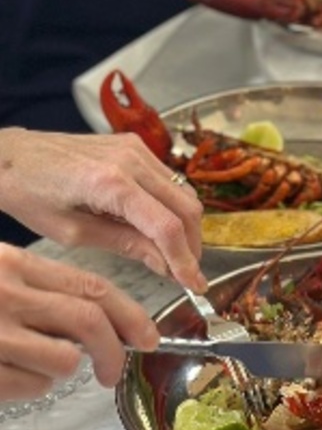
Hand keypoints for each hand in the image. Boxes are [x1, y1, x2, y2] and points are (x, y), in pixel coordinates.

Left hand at [0, 128, 205, 292]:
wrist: (8, 156)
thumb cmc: (28, 193)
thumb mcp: (72, 233)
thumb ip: (125, 245)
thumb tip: (165, 264)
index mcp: (110, 184)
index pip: (166, 226)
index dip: (185, 259)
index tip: (195, 283)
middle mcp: (130, 160)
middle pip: (186, 208)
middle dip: (192, 245)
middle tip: (187, 272)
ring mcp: (136, 149)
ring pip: (184, 193)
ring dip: (186, 226)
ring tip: (173, 253)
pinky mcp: (135, 145)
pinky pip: (169, 179)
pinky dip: (173, 206)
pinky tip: (158, 226)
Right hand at [0, 244, 158, 398]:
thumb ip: (41, 288)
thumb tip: (98, 316)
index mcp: (15, 265)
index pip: (92, 286)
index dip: (130, 313)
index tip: (147, 335)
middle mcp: (8, 295)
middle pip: (89, 319)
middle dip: (114, 349)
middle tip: (115, 370)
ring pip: (66, 359)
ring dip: (66, 368)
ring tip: (40, 363)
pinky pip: (34, 385)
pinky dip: (34, 385)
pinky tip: (16, 373)